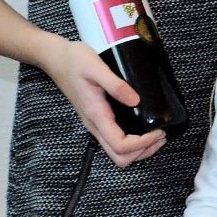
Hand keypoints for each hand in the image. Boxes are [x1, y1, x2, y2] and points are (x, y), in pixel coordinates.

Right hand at [37, 36, 165, 167]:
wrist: (56, 59)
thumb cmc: (73, 61)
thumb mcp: (95, 67)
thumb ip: (115, 84)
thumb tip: (135, 100)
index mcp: (96, 115)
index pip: (120, 146)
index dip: (142, 144)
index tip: (158, 131)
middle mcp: (95, 125)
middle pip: (119, 157)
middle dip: (143, 151)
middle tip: (160, 135)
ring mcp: (95, 124)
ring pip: (117, 152)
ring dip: (139, 149)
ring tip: (156, 133)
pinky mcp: (98, 119)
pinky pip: (115, 140)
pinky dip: (133, 141)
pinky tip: (144, 127)